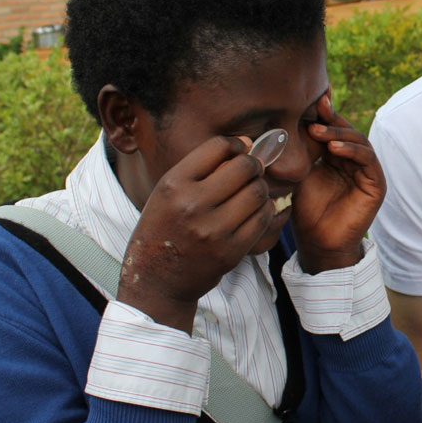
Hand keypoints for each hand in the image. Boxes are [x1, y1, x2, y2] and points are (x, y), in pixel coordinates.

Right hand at [118, 136, 272, 332]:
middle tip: (252, 171)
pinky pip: (263, 218)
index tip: (239, 151)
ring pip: (258, 191)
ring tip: (252, 192)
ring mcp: (213, 230)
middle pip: (245, 167)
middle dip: (254, 165)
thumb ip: (201, 167)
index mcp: (173, 185)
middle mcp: (192, 205)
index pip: (217, 146)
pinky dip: (264, 210)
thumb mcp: (167, 193)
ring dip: (261, 188)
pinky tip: (255, 211)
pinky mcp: (230, 251)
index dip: (235, 144)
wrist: (156, 281)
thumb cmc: (164, 229)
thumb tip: (245, 141)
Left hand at [291, 91, 386, 273]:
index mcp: (338, 157)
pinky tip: (334, 148)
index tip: (313, 99)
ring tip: (318, 131)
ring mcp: (368, 172)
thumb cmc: (306, 210)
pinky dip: (352, 150)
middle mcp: (355, 162)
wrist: (317, 242)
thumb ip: (303, 149)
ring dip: (340, 133)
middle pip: (348, 131)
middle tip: (315, 111)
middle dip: (332, 119)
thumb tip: (292, 119)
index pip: (335, 129)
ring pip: (359, 142)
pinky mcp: (376, 184)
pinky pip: (368, 160)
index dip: (326, 114)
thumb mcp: (301, 173)